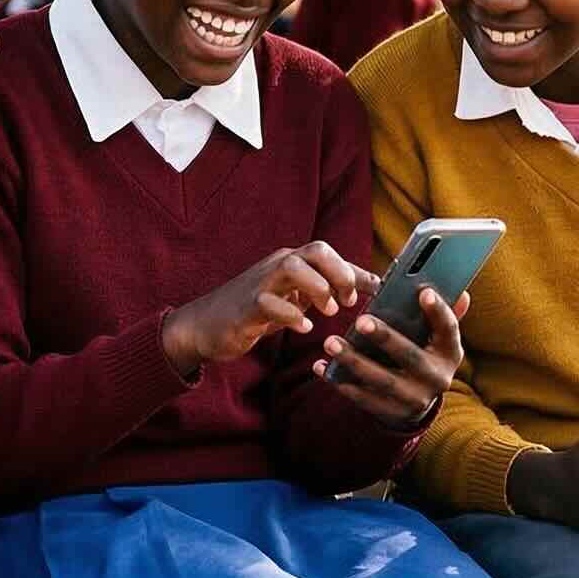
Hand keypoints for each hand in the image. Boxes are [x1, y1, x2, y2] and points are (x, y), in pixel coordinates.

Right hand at [161, 241, 375, 375]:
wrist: (205, 324)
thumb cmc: (257, 308)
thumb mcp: (298, 296)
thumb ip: (329, 287)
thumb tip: (372, 282)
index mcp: (292, 262)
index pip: (328, 253)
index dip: (353, 270)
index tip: (372, 293)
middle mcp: (278, 266)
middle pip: (315, 249)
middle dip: (338, 271)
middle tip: (348, 300)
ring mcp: (260, 284)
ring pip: (291, 267)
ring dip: (317, 288)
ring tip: (328, 312)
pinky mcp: (245, 307)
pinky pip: (268, 303)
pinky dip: (290, 314)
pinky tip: (303, 328)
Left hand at [320, 288, 468, 429]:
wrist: (418, 403)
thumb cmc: (424, 356)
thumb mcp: (437, 339)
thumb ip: (443, 316)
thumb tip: (461, 291)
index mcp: (450, 353)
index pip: (449, 330)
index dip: (438, 312)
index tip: (423, 292)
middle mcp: (438, 378)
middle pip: (410, 356)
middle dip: (385, 338)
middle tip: (361, 321)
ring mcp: (416, 399)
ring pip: (382, 380)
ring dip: (354, 361)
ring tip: (331, 343)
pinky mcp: (394, 413)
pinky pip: (365, 398)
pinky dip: (342, 383)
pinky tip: (323, 368)